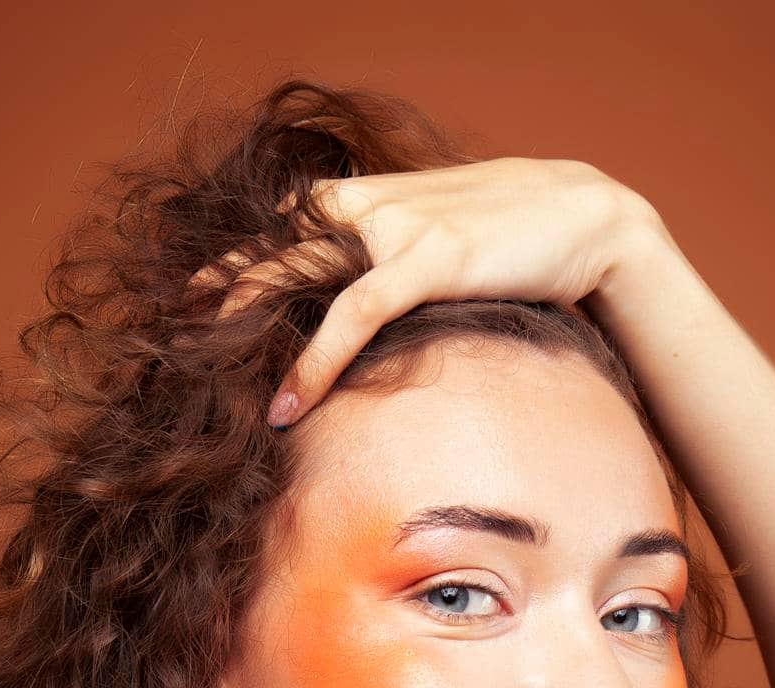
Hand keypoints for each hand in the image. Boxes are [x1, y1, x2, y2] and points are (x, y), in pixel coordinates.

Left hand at [190, 157, 655, 426]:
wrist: (594, 218)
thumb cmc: (526, 239)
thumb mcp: (453, 241)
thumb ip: (407, 260)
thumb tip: (386, 303)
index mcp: (377, 197)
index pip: (291, 219)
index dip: (246, 253)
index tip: (204, 290)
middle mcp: (375, 202)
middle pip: (276, 240)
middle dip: (226, 283)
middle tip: (181, 326)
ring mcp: (399, 225)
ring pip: (300, 272)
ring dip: (252, 326)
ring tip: (214, 378)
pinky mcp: (429, 258)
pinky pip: (354, 313)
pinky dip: (316, 359)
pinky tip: (289, 402)